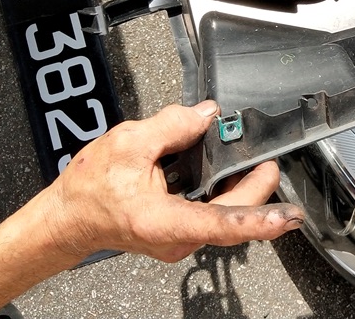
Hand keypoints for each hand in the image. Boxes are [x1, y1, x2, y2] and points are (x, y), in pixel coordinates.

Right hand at [42, 101, 302, 262]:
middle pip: (232, 213)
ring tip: (247, 160)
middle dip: (254, 186)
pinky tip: (220, 170)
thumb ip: (172, 126)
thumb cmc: (88, 190)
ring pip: (224, 213)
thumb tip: (205, 116)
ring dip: (238, 187)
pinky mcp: (179, 231)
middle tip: (268, 160)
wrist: (67, 218)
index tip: (286, 217)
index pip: (221, 222)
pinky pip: (211, 212)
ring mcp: (179, 238)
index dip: (258, 218)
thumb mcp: (128, 142)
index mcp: (164, 221)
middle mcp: (177, 238)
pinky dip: (220, 190)